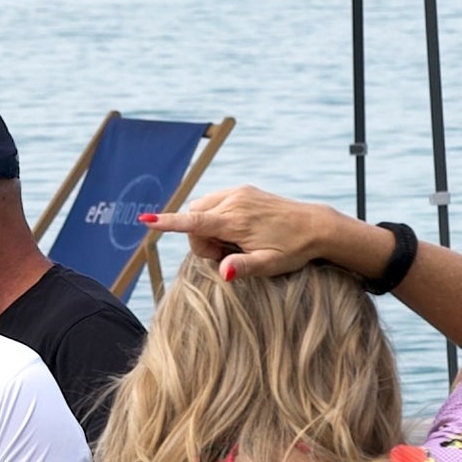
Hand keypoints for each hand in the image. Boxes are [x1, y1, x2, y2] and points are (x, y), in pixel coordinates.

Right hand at [150, 184, 359, 285]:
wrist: (316, 226)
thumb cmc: (293, 250)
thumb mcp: (269, 265)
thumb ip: (243, 267)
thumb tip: (222, 272)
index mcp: (236, 221)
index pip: (193, 222)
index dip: (167, 223)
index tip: (145, 220)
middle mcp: (234, 201)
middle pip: (194, 219)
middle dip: (201, 239)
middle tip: (228, 254)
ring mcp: (238, 193)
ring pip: (202, 208)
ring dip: (208, 227)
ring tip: (235, 242)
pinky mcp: (243, 190)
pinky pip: (214, 202)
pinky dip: (216, 216)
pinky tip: (239, 230)